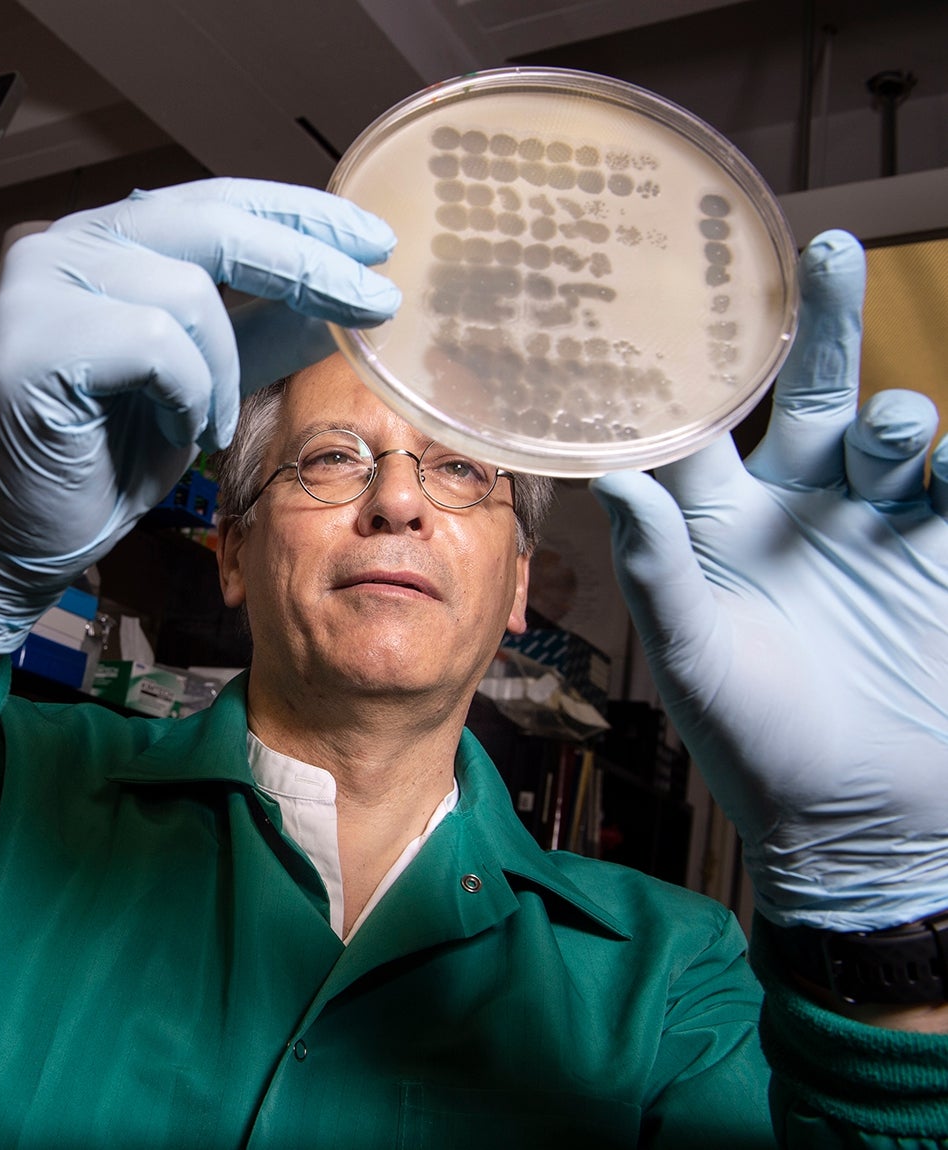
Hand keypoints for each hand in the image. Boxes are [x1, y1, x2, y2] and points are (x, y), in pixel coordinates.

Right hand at [0, 178, 399, 653]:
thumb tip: (339, 302)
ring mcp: (40, 283)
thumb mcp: (210, 382)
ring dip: (225, 369)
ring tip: (212, 420)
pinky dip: (188, 392)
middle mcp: (68, 243)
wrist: (31, 531)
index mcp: (111, 243)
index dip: (301, 216)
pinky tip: (179, 427)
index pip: (219, 203)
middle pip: (213, 221)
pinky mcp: (32, 339)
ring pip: (187, 291)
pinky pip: (155, 344)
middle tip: (375, 296)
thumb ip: (264, 332)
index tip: (371, 239)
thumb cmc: (109, 455)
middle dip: (308, 261)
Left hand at [591, 230, 947, 930]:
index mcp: (717, 528)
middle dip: (820, 327)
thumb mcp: (695, 656)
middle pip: (804, 397)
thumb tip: (615, 479)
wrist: (857, 819)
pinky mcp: (940, 557)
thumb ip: (659, 568)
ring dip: (894, 418)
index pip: (692, 430)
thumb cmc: (754, 742)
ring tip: (891, 432)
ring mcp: (872, 529)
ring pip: (888, 433)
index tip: (671, 298)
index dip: (680, 371)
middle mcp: (792, 510)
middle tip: (827, 251)